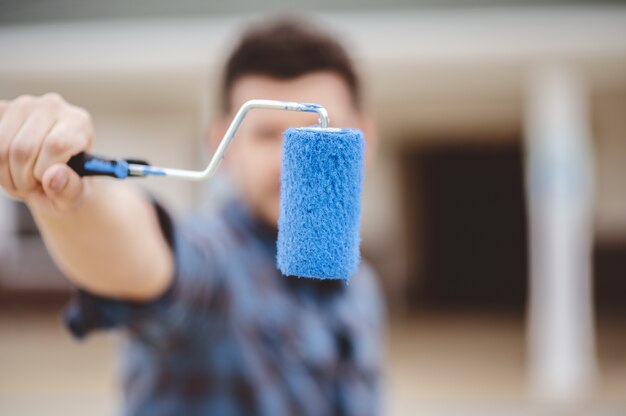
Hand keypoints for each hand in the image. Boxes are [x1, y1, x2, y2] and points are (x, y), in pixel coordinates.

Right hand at [0, 93, 93, 212]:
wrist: (53, 174)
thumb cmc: (69, 184)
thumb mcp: (78, 194)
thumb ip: (70, 188)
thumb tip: (53, 176)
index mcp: (78, 123)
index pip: (55, 145)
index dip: (45, 172)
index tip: (49, 183)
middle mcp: (52, 107)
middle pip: (23, 149)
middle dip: (24, 180)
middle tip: (34, 187)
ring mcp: (23, 105)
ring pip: (1, 148)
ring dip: (7, 176)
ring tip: (22, 181)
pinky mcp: (1, 110)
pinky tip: (9, 169)